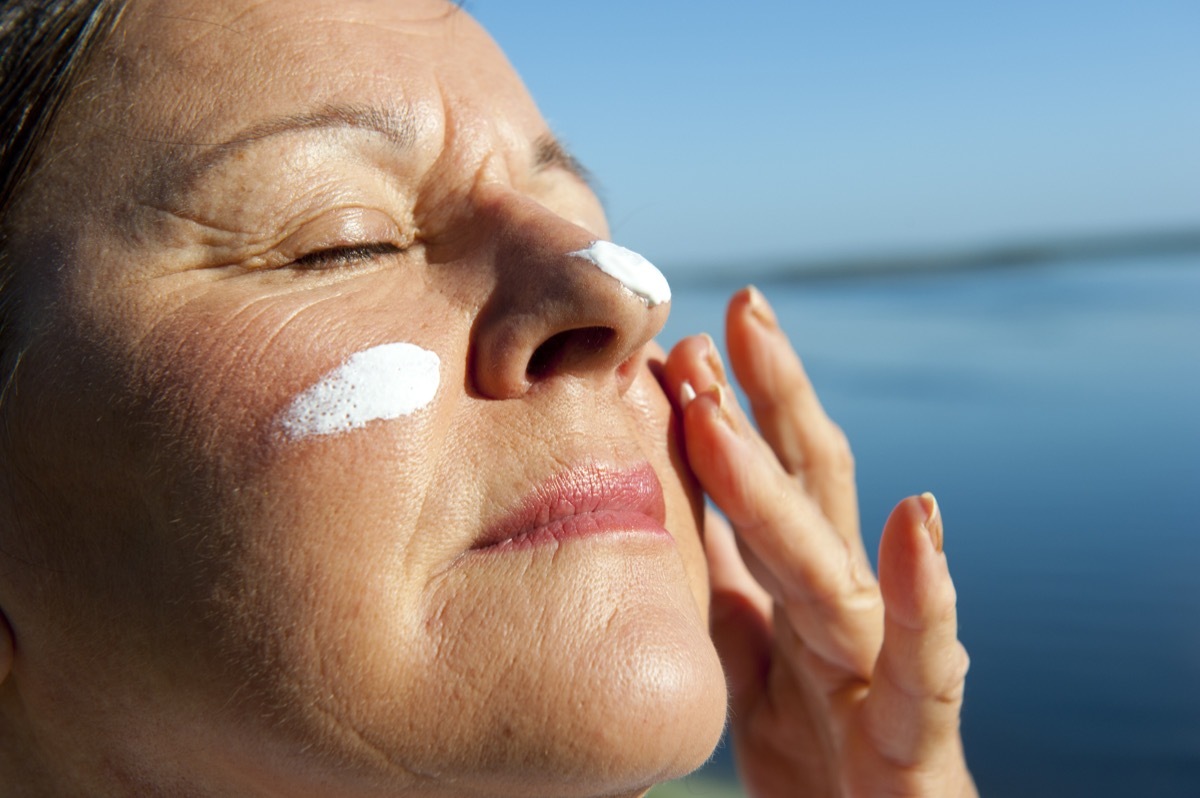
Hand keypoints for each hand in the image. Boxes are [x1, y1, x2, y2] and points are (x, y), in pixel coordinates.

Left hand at [662, 287, 975, 796]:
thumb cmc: (818, 757)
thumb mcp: (751, 663)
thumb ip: (727, 593)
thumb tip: (677, 519)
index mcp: (798, 590)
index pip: (765, 484)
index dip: (729, 413)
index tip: (680, 344)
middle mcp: (842, 606)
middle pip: (809, 486)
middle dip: (770, 396)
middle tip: (734, 309)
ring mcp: (879, 660)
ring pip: (830, 556)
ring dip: (780, 474)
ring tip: (733, 394)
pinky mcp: (914, 728)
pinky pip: (923, 659)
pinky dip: (926, 592)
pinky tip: (918, 520)